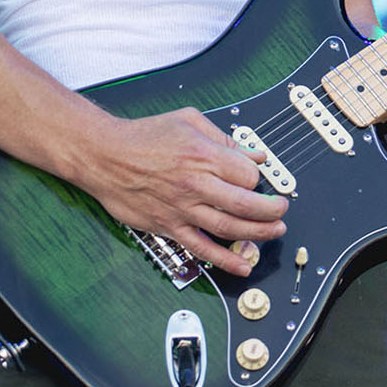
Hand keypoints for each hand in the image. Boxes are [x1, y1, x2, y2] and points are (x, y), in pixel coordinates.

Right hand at [79, 107, 287, 276]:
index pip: (247, 174)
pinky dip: (225, 260)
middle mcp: (195, 184)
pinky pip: (201, 248)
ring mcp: (182, 208)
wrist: (105, 155)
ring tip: (275, 233)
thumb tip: (256, 153)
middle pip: (245, 204)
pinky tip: (243, 265)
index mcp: (203, 155)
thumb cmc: (144, 136)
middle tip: (282, 211)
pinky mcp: (169, 227)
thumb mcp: (189, 121)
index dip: (258, 179)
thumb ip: (225, 138)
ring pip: (228, 228)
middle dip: (271, 211)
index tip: (259, 180)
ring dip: (257, 234)